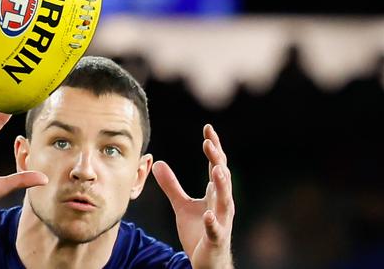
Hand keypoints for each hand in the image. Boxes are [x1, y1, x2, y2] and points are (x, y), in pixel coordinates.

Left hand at [152, 124, 234, 268]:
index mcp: (215, 194)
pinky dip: (212, 222)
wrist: (206, 261)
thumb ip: (172, 185)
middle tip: (209, 142)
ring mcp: (221, 221)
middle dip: (217, 160)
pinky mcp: (216, 239)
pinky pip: (215, 230)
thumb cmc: (198, 232)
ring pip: (225, 201)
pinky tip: (207, 214)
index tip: (207, 128)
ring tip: (217, 170)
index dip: (213, 147)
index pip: (217, 165)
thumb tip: (158, 163)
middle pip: (223, 177)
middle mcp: (222, 204)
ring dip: (222, 185)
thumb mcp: (181, 205)